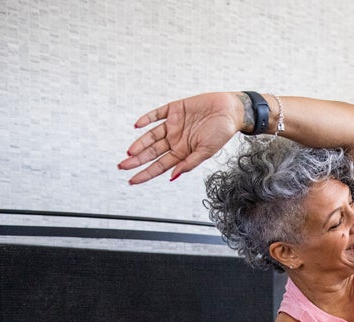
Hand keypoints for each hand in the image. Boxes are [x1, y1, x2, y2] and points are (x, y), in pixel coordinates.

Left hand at [118, 92, 243, 184]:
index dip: (146, 173)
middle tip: (122, 167)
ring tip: (129, 152)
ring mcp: (174, 124)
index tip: (132, 180)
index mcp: (183, 152)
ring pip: (151, 135)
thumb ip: (189, 163)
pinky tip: (138, 125)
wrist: (231, 110)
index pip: (160, 165)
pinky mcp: (175, 109)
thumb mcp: (207, 151)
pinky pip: (156, 114)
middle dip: (137, 160)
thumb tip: (173, 176)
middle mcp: (176, 139)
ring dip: (140, 143)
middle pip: (152, 152)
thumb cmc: (223, 132)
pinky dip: (146, 119)